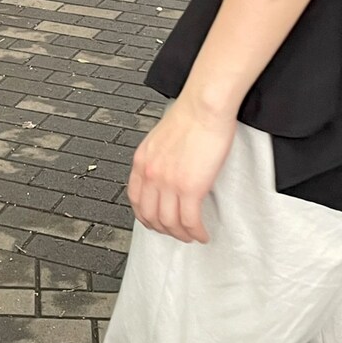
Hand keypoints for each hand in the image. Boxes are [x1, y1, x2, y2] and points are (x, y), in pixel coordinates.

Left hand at [128, 97, 235, 242]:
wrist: (205, 106)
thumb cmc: (191, 115)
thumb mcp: (161, 137)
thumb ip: (158, 156)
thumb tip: (167, 170)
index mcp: (142, 161)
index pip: (136, 199)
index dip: (146, 216)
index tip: (156, 222)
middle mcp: (151, 175)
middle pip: (150, 216)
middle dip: (164, 230)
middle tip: (176, 233)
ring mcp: (169, 183)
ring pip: (170, 223)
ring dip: (181, 234)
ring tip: (191, 236)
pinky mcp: (190, 188)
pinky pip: (190, 221)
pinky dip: (196, 233)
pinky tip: (203, 234)